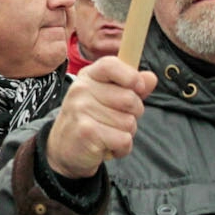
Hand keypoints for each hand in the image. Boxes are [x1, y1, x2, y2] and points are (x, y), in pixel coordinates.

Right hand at [46, 55, 152, 177]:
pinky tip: (107, 147)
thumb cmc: (90, 121)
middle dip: (133, 115)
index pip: (111, 65)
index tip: (138, 89)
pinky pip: (124, 140)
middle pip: (130, 99)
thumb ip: (130, 87)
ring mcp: (81, 109)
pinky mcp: (87, 131)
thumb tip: (151, 78)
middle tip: (115, 121)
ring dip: (125, 134)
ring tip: (108, 134)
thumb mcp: (108, 99)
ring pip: (129, 122)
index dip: (131, 77)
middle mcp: (81, 89)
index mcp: (88, 77)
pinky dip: (121, 149)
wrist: (63, 149)